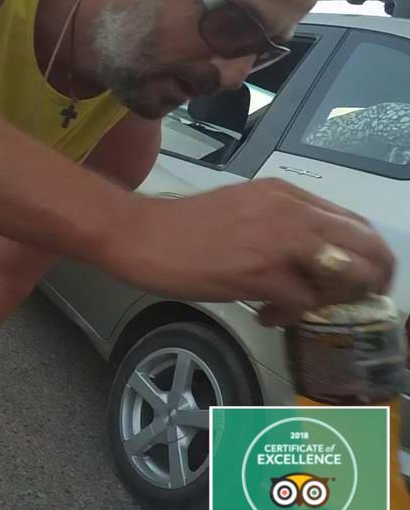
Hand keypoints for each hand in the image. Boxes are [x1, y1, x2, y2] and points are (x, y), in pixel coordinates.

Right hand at [105, 178, 395, 326]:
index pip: (358, 226)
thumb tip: (317, 261)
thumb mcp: (246, 210)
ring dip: (329, 301)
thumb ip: (286, 226)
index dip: (368, 260)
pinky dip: (291, 315)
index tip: (356, 283)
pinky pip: (303, 303)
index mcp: (289, 194)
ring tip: (297, 307)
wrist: (140, 234)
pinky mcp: (260, 273)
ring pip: (344, 278)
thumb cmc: (185, 227)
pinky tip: (265, 314)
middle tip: (343, 304)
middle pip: (366, 250)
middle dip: (366, 284)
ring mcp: (278, 241)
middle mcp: (292, 212)